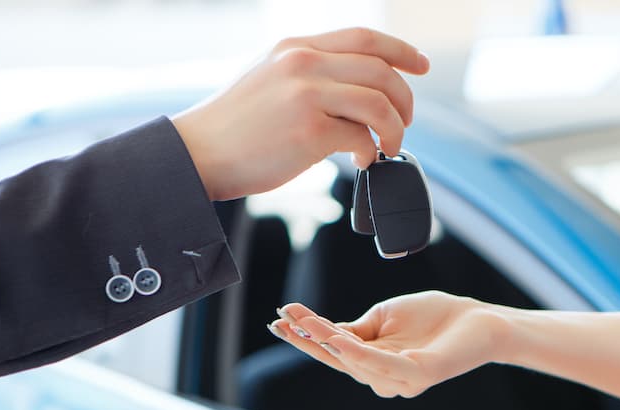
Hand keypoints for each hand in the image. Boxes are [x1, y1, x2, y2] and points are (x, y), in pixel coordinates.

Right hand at [171, 27, 429, 200]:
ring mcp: (307, 95)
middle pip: (381, 70)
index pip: (364, 37)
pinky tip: (362, 160)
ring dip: (395, 128)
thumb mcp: (269, 78)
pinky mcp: (310, 130)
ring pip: (380, 103)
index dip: (401, 51)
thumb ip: (309, 75)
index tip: (421, 65)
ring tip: (388, 146)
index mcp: (296, 47)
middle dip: (404, 99)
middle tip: (404, 123)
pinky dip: (371, 151)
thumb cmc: (235, 127)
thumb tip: (358, 92)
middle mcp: (303, 63)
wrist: (198, 154)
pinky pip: (362, 136)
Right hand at [268, 291, 499, 397]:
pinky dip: (358, 354)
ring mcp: (401, 380)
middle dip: (308, 339)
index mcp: (374, 362)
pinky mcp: (419, 375)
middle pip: (338, 359)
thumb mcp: (384, 316)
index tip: (280, 317)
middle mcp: (384, 377)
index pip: (333, 350)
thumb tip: (326, 331)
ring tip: (305, 323)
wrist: (478, 319)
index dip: (307, 336)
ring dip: (328, 342)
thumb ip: (356, 329)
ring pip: (355, 363)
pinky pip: (383, 366)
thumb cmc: (434, 317)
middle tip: (282, 319)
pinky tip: (338, 340)